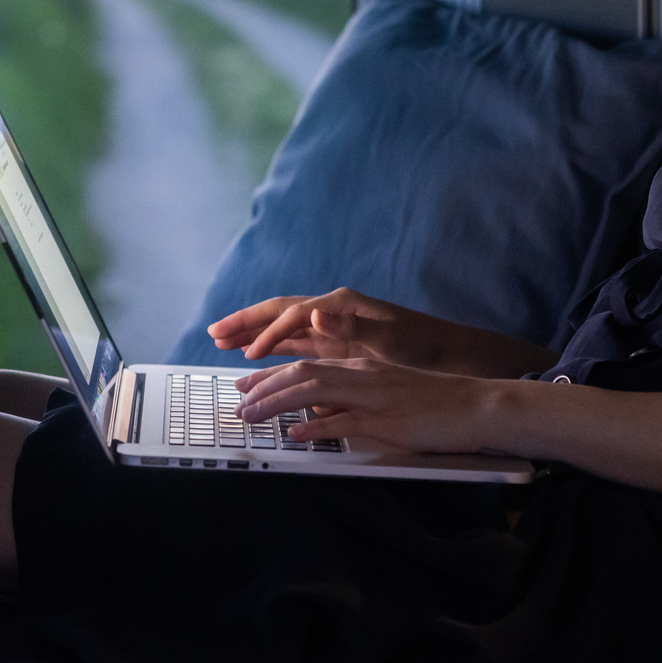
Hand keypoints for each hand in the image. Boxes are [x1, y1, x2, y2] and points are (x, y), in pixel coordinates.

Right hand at [208, 287, 453, 367]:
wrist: (448, 356)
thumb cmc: (421, 346)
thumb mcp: (389, 338)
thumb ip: (349, 326)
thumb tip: (313, 315)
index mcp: (340, 306)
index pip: (292, 315)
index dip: (267, 334)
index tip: (248, 355)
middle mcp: (331, 312)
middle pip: (278, 313)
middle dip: (245, 322)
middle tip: (213, 332)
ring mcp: (332, 328)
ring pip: (281, 328)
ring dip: (252, 334)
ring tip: (220, 341)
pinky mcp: (336, 344)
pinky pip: (294, 344)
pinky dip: (271, 348)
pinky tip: (254, 356)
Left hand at [234, 358, 500, 452]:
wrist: (476, 405)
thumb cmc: (433, 403)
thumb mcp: (384, 395)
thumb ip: (348, 402)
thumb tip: (314, 415)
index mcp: (360, 368)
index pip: (305, 365)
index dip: (271, 376)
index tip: (245, 387)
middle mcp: (362, 376)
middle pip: (301, 374)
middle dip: (264, 387)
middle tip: (238, 403)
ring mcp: (373, 396)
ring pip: (314, 392)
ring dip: (278, 403)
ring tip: (252, 415)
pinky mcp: (387, 420)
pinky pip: (345, 423)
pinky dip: (316, 428)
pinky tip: (296, 436)